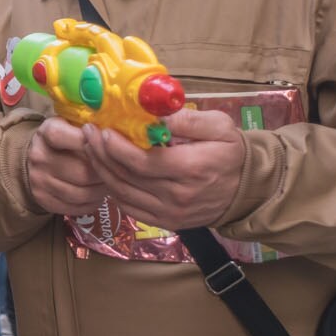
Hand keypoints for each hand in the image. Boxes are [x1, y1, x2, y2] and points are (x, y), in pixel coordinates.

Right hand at [25, 117, 114, 217]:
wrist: (33, 159)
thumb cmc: (64, 139)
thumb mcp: (71, 124)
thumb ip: (90, 128)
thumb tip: (120, 139)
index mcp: (47, 132)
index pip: (68, 138)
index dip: (92, 143)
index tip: (109, 145)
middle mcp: (39, 157)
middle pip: (83, 172)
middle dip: (105, 173)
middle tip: (119, 172)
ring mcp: (39, 181)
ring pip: (82, 193)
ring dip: (102, 191)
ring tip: (110, 183)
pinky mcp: (44, 200)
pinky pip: (76, 207)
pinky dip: (92, 203)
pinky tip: (98, 194)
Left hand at [89, 107, 248, 231]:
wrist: (247, 190)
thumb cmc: (231, 152)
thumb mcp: (218, 126)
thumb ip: (187, 119)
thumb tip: (155, 113)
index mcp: (190, 169)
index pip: (143, 162)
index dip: (116, 148)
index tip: (102, 129)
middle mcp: (177, 195)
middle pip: (127, 178)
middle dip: (101, 154)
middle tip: (88, 133)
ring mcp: (170, 213)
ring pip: (123, 194)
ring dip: (102, 171)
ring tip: (91, 148)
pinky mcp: (166, 222)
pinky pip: (130, 208)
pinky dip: (113, 190)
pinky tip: (106, 172)